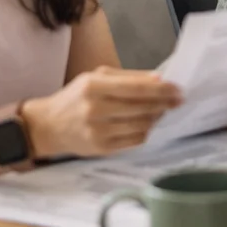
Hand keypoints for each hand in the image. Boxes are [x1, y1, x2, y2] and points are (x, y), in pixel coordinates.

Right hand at [24, 67, 181, 158]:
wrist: (48, 126)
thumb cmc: (76, 97)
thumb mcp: (96, 78)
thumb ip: (128, 77)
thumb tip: (158, 79)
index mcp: (93, 87)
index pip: (136, 89)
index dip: (161, 90)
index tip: (178, 89)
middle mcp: (94, 110)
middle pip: (141, 108)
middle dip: (164, 104)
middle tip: (177, 100)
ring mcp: (97, 132)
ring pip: (141, 126)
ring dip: (156, 118)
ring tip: (161, 111)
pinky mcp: (101, 149)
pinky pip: (134, 141)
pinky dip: (145, 131)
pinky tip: (146, 123)